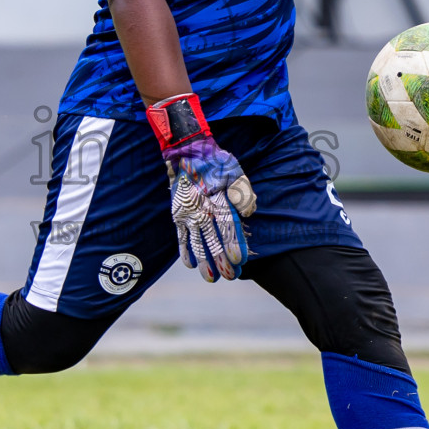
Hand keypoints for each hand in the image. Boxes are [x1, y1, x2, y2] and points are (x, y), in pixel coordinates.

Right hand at [146, 93, 256, 282]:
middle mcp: (200, 207)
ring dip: (204, 261)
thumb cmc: (215, 161)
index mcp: (216, 197)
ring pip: (196, 241)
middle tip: (230, 275)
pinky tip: (190, 264)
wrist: (185, 150)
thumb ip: (242, 190)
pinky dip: (184, 250)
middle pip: (212, 238)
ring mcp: (187, 212)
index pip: (226, 225)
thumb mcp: (234, 170)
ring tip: (211, 278)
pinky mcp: (178, 213)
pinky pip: (180, 236)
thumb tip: (250, 212)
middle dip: (221, 259)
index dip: (233, 243)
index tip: (239, 259)